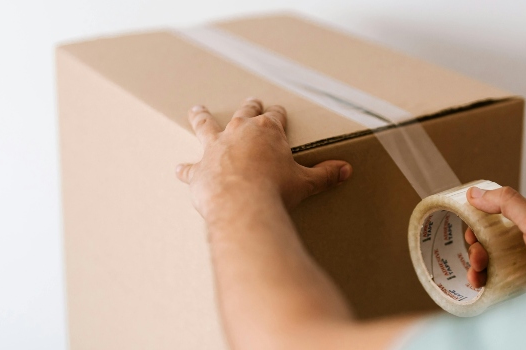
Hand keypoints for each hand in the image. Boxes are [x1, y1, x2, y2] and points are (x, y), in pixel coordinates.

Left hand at [175, 98, 351, 219]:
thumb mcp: (306, 182)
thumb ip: (324, 174)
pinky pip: (190, 168)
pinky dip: (186, 170)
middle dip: (248, 107)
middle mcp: (239, 133)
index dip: (278, 115)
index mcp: (267, 131)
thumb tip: (346, 171)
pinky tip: (180, 169)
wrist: (244, 205)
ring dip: (202, 118)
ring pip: (206, 126)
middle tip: (250, 102)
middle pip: (244, 113)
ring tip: (197, 110)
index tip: (279, 112)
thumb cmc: (276, 190)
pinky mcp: (200, 170)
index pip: (275, 116)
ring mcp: (216, 148)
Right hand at [463, 186, 525, 287]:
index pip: (496, 212)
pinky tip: (481, 284)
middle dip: (477, 246)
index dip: (478, 220)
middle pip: (490, 238)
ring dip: (478, 265)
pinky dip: (486, 281)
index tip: (469, 230)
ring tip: (478, 272)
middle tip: (477, 255)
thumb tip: (476, 193)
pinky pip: (499, 279)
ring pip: (492, 260)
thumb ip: (506, 202)